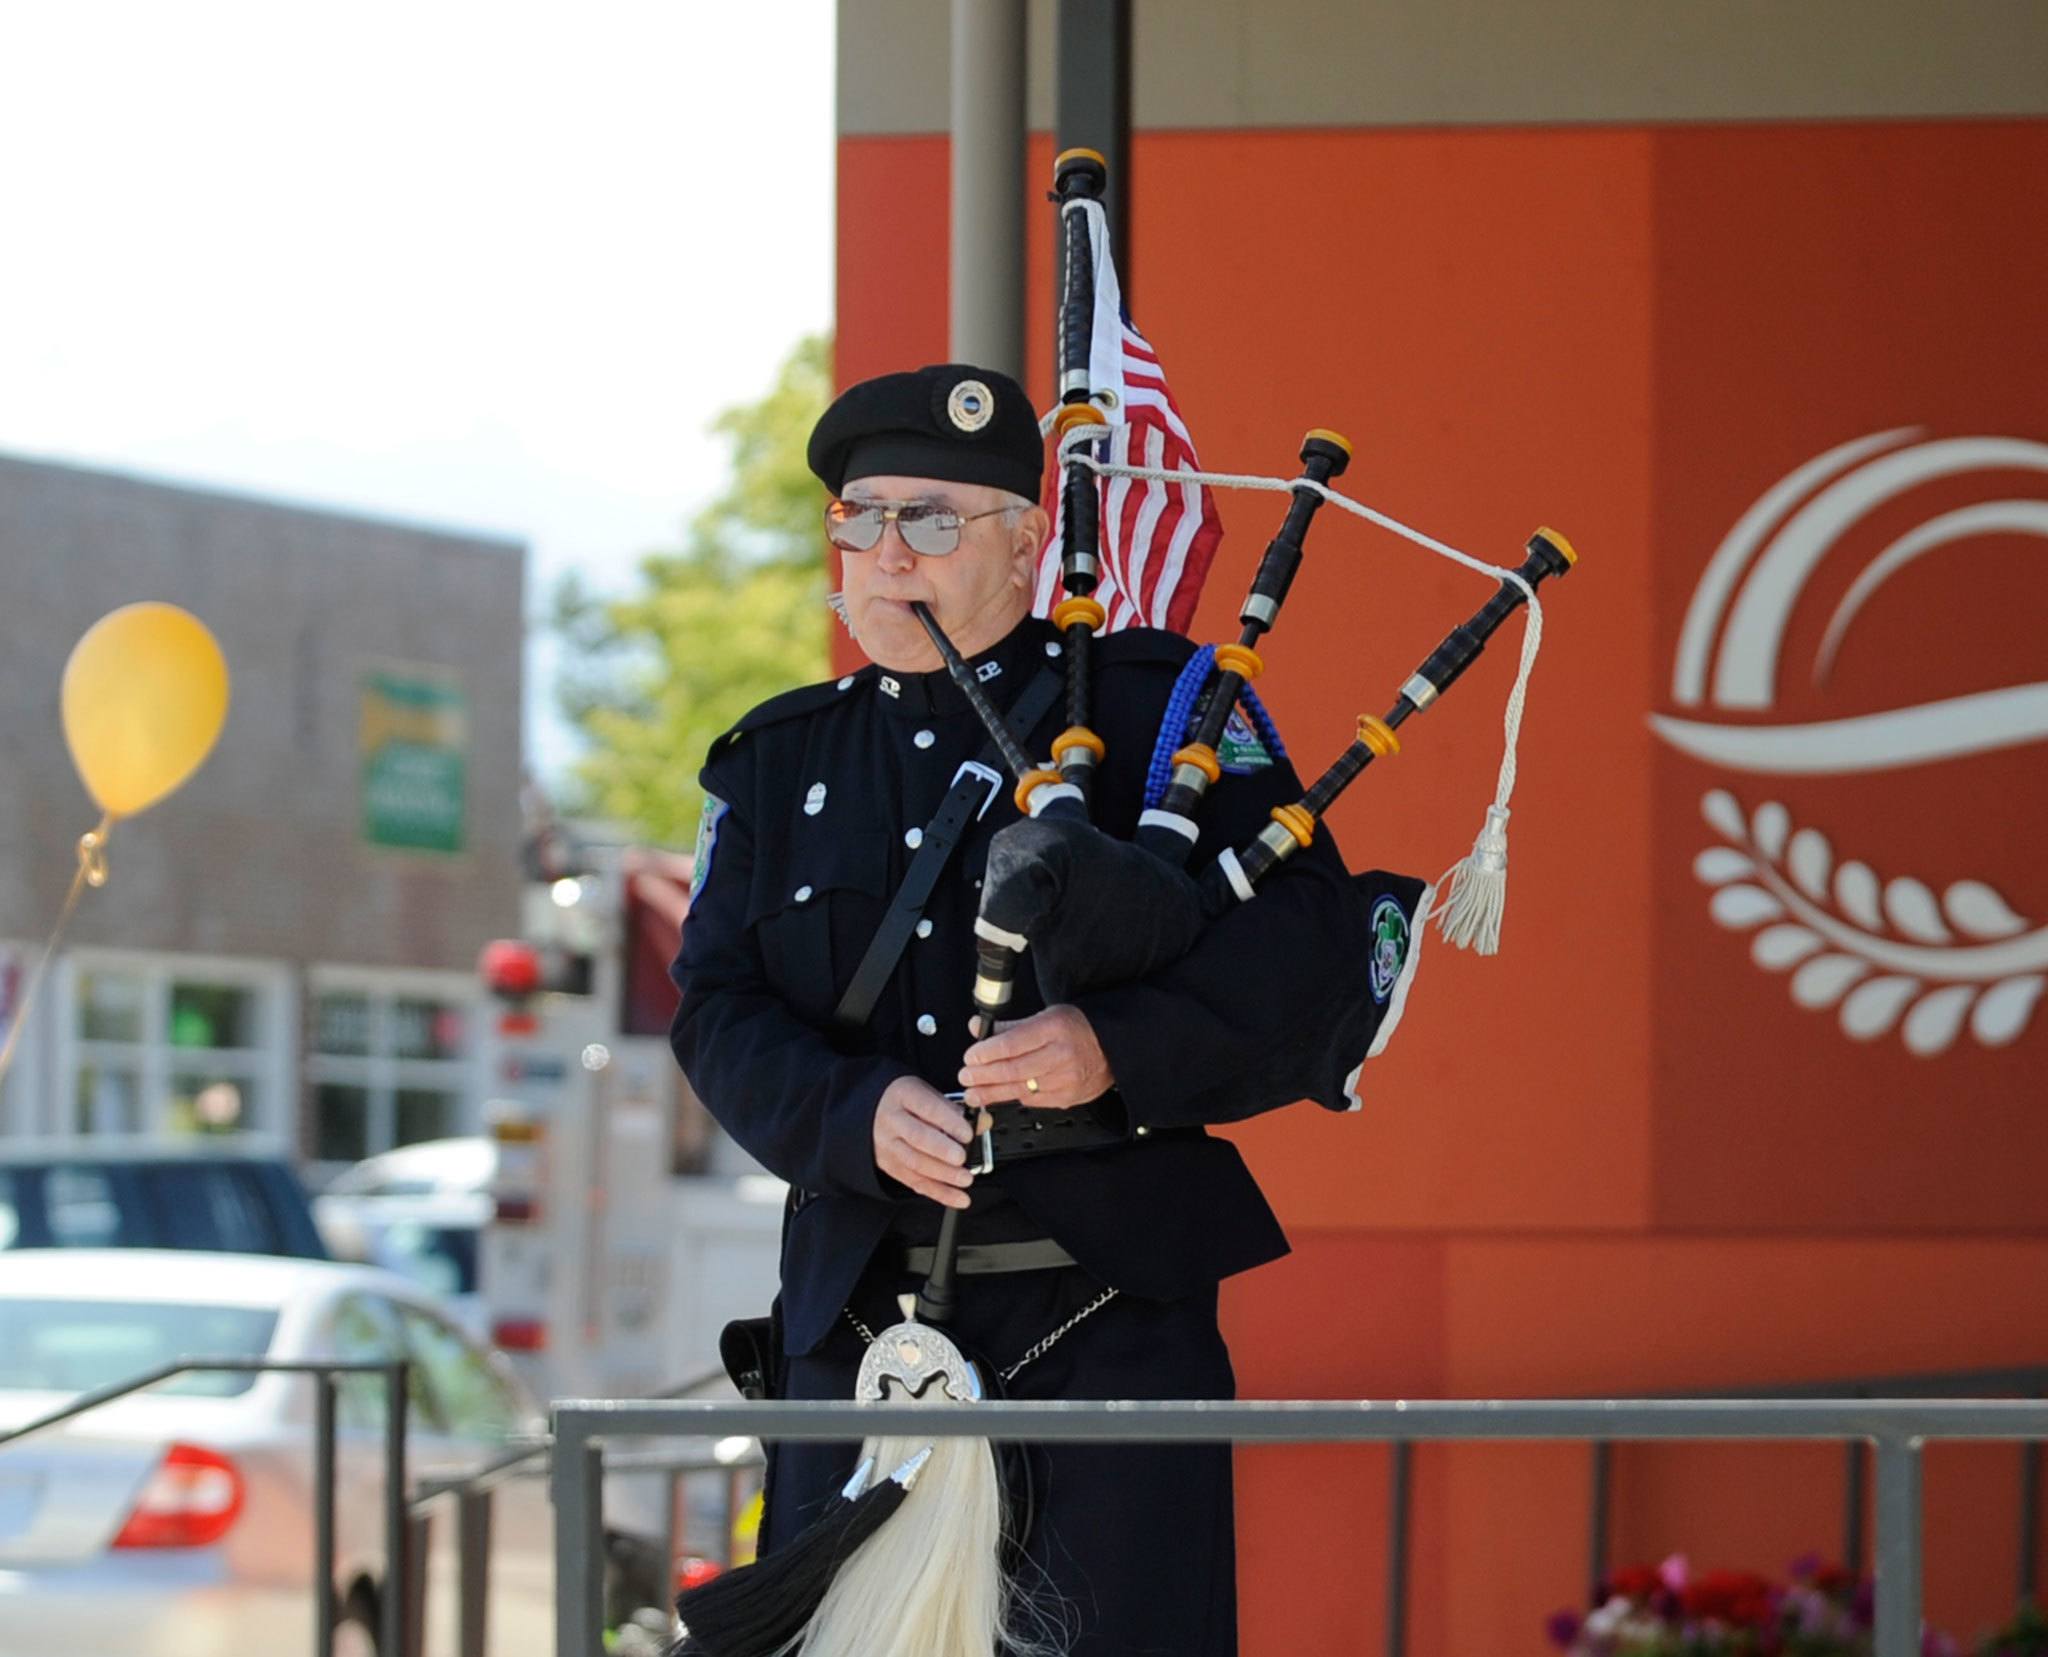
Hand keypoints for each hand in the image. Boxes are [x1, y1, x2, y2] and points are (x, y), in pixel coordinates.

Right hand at [872, 1075, 974, 1208]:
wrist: (873, 1112)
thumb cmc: (908, 1102)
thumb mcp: (929, 1094)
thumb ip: (956, 1109)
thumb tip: (983, 1123)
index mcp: (904, 1095)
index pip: (927, 1108)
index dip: (948, 1122)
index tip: (967, 1133)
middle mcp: (892, 1121)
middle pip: (917, 1138)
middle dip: (942, 1151)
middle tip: (962, 1158)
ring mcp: (888, 1146)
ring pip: (915, 1163)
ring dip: (943, 1175)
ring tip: (965, 1179)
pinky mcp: (891, 1167)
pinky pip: (915, 1183)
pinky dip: (939, 1193)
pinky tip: (957, 1197)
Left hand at [959, 1004, 1112, 1111]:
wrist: (1113, 1048)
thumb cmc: (1078, 1029)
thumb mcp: (1045, 1016)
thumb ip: (1009, 1025)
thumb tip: (977, 1027)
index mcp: (1054, 1029)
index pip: (1012, 1043)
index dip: (987, 1053)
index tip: (970, 1057)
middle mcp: (1061, 1055)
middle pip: (1013, 1069)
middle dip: (983, 1076)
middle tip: (965, 1077)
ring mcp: (1065, 1079)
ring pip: (1020, 1089)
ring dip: (992, 1092)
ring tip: (973, 1093)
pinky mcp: (1067, 1098)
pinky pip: (1032, 1100)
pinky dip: (1014, 1097)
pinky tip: (1000, 1094)